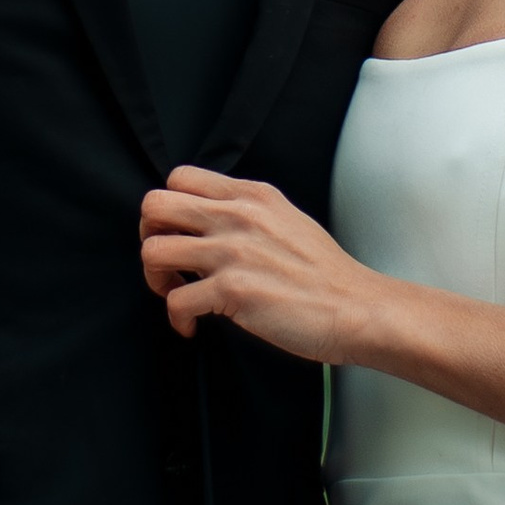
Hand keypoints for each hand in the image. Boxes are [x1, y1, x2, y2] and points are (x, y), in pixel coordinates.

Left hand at [142, 167, 380, 361]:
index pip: (180, 178)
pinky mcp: (233, 291)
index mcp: (251, 195)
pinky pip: (175, 302)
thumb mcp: (286, 218)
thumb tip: (211, 220)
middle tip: (166, 263)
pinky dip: (177, 320)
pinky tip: (193, 326)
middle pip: (155, 206)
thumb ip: (248, 211)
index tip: (178, 234)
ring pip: (154, 251)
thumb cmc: (324, 273)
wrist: (355, 307)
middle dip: (149, 236)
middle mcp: (237, 216)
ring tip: (175, 293)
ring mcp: (233, 252)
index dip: (168, 209)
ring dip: (155, 279)